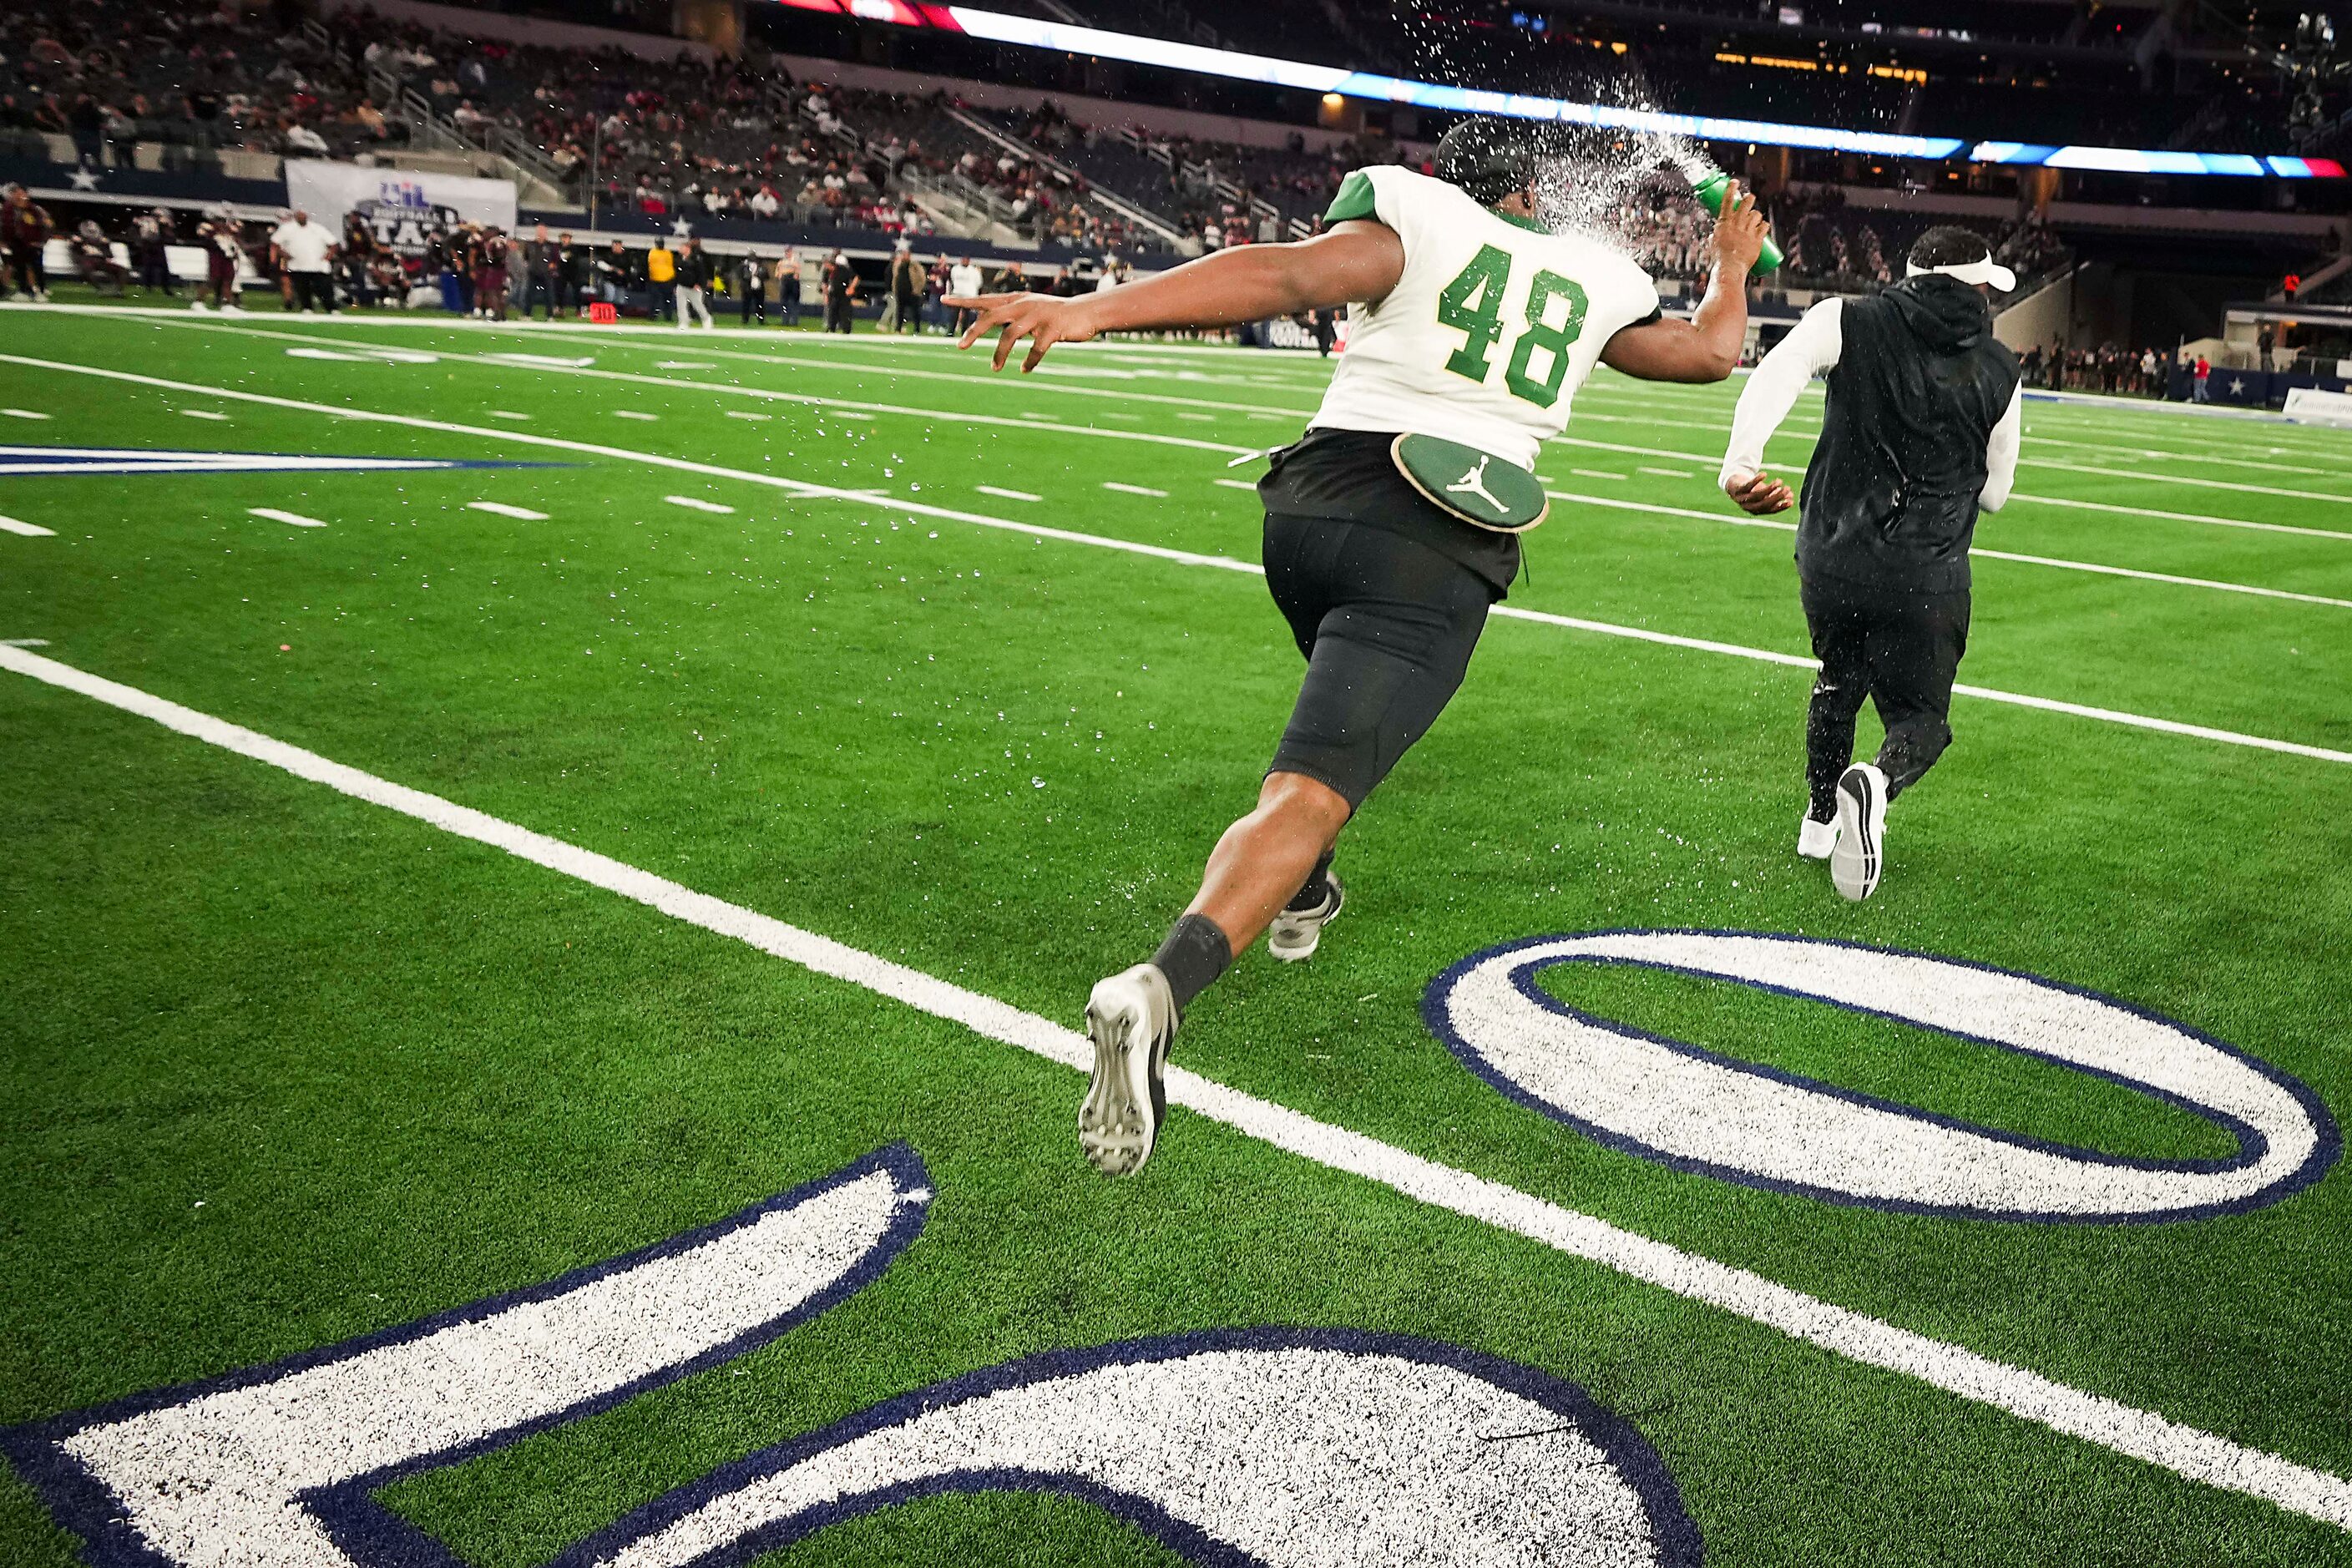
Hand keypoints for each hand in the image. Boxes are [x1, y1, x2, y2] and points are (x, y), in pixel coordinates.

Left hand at [947, 291, 1099, 371]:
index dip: (964, 301)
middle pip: (991, 317)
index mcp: (1016, 300)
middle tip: (960, 347)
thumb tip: (986, 318)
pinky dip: (1029, 361)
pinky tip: (1024, 369)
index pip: (985, 300)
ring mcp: (1038, 315)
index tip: (943, 301)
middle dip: (974, 332)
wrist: (1087, 312)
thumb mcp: (1029, 309)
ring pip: (1010, 335)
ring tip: (993, 369)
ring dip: (1000, 354)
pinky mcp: (1053, 328)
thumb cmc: (1054, 314)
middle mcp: (1024, 305)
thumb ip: (1009, 312)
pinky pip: (1037, 348)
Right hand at [1707, 180, 1768, 276]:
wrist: (1729, 268)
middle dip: (1749, 198)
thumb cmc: (1719, 258)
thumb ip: (1715, 235)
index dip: (1731, 188)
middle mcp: (1737, 224)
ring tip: (1754, 221)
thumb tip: (1715, 234)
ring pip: (1757, 214)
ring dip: (1756, 215)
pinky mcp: (1757, 239)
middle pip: (1747, 202)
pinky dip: (1764, 226)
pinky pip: (1765, 226)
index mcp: (1724, 223)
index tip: (1735, 182)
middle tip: (1749, 200)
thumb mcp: (1712, 243)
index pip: (1727, 200)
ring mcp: (1748, 230)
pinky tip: (1763, 227)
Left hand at [1722, 470, 1794, 514]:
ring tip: (1779, 481)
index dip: (1781, 506)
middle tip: (1787, 489)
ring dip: (1770, 488)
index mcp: (1756, 510)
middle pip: (1764, 504)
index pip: (1770, 510)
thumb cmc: (1752, 491)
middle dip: (1777, 497)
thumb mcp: (1765, 494)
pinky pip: (1748, 485)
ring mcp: (1742, 498)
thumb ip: (1776, 495)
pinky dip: (1757, 480)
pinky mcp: (1738, 489)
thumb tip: (1791, 495)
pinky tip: (1765, 474)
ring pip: (1757, 495)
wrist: (1733, 485)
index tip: (1791, 501)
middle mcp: (1749, 507)